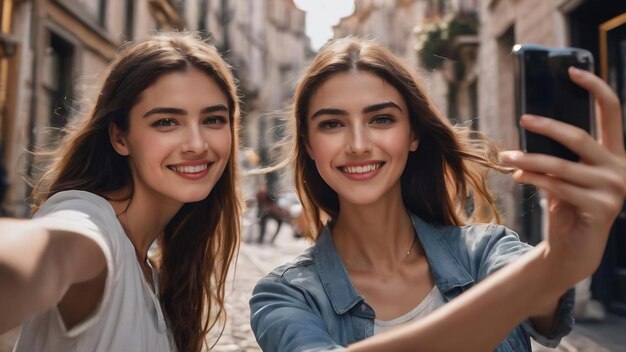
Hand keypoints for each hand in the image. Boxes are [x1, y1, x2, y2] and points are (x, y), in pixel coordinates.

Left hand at [500, 67, 625, 287]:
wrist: (574, 249)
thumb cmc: (567, 204)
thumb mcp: (565, 173)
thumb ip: (559, 151)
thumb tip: (530, 121)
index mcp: (614, 154)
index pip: (612, 112)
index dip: (594, 87)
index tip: (572, 69)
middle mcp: (620, 168)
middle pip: (580, 137)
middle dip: (547, 126)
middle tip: (522, 118)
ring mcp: (614, 189)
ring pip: (561, 165)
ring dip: (528, 158)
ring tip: (506, 155)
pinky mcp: (601, 208)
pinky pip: (558, 187)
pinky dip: (534, 179)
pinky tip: (517, 175)